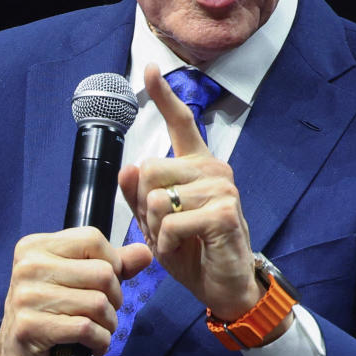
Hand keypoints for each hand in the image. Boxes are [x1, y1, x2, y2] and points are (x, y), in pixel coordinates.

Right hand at [0, 227, 151, 355]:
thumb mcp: (79, 282)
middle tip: (103, 314)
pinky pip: (86, 328)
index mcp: (36, 246)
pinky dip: (100, 341)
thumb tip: (145, 253)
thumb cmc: (49, 315)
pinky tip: (93, 346)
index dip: (113, 263)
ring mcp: (26, 296)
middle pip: (102, 272)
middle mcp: (28, 266)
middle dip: (114, 299)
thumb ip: (112, 265)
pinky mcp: (29, 327)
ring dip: (108, 323)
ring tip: (99, 331)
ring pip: (97, 303)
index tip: (106, 285)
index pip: (93, 239)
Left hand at [119, 64, 262, 321]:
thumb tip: (129, 168)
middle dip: (144, 208)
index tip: (151, 70)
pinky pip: (172, 223)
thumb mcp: (155, 223)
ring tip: (177, 241)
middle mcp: (213, 169)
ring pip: (157, 200)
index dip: (163, 96)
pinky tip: (184, 250)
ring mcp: (222, 188)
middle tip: (164, 230)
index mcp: (196, 165)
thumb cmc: (191, 251)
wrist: (223, 286)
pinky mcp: (225, 212)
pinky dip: (168, 244)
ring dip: (156, 230)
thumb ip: (139, 195)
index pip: (181, 122)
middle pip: (150, 170)